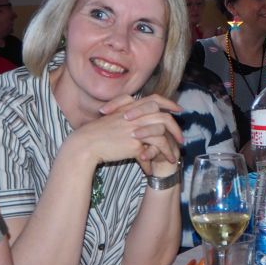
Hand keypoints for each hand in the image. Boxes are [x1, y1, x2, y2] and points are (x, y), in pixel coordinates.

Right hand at [67, 94, 182, 174]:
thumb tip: (136, 114)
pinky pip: (154, 149)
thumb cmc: (95, 132)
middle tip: (181, 138)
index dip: (168, 103)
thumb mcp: (111, 116)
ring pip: (162, 134)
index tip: (178, 109)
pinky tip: (160, 165)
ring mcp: (136, 128)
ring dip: (170, 147)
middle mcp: (135, 115)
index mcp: (130, 107)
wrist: (84, 144)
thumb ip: (125, 112)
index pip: (155, 99)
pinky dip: (160, 156)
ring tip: (174, 157)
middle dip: (176, 128)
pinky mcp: (135, 143)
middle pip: (164, 117)